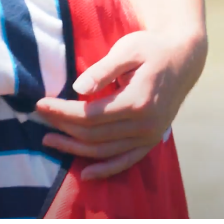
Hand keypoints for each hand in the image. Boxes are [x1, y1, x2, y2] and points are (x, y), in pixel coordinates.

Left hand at [35, 30, 193, 179]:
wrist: (183, 59)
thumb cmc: (152, 49)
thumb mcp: (128, 49)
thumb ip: (103, 70)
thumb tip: (78, 88)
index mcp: (138, 101)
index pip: (90, 115)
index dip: (62, 112)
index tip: (40, 104)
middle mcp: (145, 125)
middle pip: (93, 134)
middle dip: (63, 127)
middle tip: (40, 117)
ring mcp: (150, 136)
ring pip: (104, 151)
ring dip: (74, 149)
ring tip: (49, 140)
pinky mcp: (152, 141)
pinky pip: (126, 161)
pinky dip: (106, 170)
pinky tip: (85, 174)